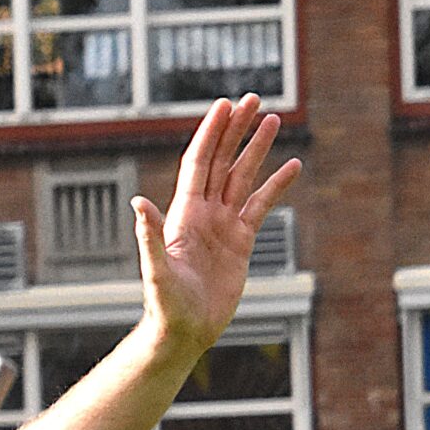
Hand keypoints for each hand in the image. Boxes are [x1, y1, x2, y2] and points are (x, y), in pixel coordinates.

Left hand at [132, 95, 300, 357]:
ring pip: (242, 177)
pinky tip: (291, 165)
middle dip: (235, 130)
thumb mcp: (157, 270)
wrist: (184, 331)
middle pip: (222, 160)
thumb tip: (138, 204)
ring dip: (256, 149)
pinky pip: (261, 206)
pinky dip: (276, 186)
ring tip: (272, 119)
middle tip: (252, 99)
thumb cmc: (166, 304)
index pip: (199, 163)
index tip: (223, 105)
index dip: (211, 134)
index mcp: (184, 214)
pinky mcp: (241, 242)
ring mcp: (223, 225)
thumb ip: (150, 236)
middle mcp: (204, 213)